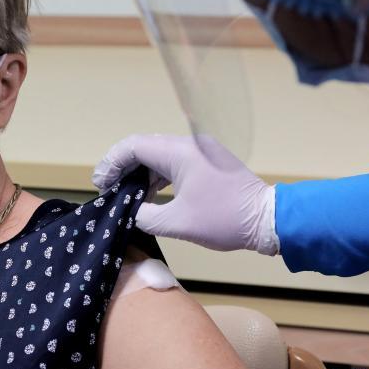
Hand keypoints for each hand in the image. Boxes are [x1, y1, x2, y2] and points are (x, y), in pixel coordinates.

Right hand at [92, 134, 278, 254]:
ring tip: (124, 195)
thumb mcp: (177, 223)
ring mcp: (200, 151)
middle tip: (107, 189)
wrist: (267, 220)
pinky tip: (147, 195)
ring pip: (158, 155)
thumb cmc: (224, 220)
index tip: (101, 184)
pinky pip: (173, 163)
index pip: (133, 146)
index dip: (111, 163)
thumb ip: (144, 216)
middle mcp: (189, 144)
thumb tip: (129, 213)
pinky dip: (157, 177)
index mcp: (180, 152)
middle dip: (122, 167)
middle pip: (144, 147)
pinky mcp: (207, 162)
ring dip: (139, 173)